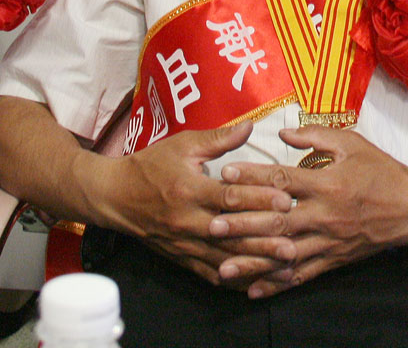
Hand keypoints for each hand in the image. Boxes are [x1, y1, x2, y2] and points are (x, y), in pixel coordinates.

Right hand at [99, 121, 295, 286]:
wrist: (114, 196)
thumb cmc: (151, 165)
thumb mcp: (183, 145)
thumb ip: (218, 138)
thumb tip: (250, 126)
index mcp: (189, 190)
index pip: (229, 197)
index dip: (259, 199)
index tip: (286, 199)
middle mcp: (188, 221)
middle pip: (231, 233)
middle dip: (264, 238)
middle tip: (293, 240)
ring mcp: (184, 243)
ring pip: (225, 258)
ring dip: (255, 264)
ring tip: (283, 267)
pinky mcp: (182, 258)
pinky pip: (210, 273)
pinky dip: (234, 279)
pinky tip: (256, 281)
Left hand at [208, 126, 407, 297]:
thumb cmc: (382, 170)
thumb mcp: (352, 144)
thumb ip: (316, 137)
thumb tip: (283, 133)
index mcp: (328, 184)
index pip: (283, 180)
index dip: (253, 176)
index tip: (226, 174)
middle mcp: (324, 215)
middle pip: (277, 220)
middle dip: (243, 224)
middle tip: (212, 226)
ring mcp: (328, 241)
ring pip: (285, 254)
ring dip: (253, 259)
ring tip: (223, 265)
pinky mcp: (333, 260)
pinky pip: (301, 275)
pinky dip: (277, 284)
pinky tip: (253, 290)